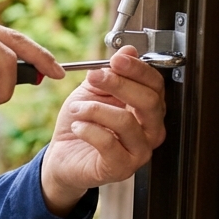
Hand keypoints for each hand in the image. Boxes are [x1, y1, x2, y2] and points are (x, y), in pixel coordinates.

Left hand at [40, 46, 167, 215]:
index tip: (117, 59)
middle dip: (119, 84)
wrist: (63, 154)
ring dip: (95, 109)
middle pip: (149, 101)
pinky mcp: (121, 168)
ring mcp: (139, 152)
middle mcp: (150, 131)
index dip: (138, 69)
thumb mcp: (93, 91)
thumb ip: (111, 73)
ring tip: (76, 109)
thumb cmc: (82, 124)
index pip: (155, 85)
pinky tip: (77, 127)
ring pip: (126, 122)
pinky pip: (108, 143)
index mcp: (147, 109)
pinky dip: (88, 130)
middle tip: (95, 77)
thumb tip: (129, 50)